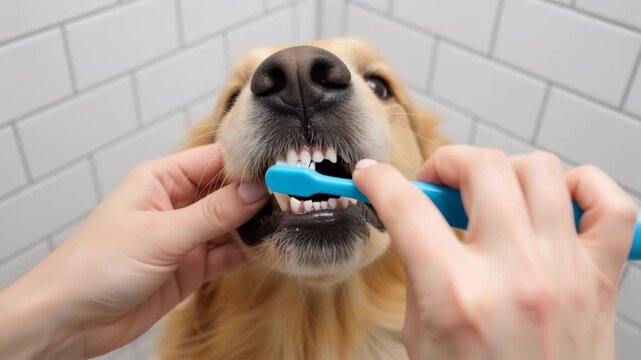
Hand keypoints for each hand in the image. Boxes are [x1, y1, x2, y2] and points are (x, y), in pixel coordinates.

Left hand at [0, 143, 268, 358]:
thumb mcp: (161, 235)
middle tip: (296, 199)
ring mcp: (185, 236)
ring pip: (231, 224)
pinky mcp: (190, 266)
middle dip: (259, 197)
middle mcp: (177, 203)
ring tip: (289, 224)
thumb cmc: (95, 266)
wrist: (70, 320)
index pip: (216, 161)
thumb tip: (255, 191)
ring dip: (256, 227)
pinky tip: (269, 250)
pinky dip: (247, 253)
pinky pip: (227, 254)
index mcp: (162, 180)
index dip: (250, 165)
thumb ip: (213, 214)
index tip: (284, 170)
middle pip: (228, 192)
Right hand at [353, 146, 636, 359]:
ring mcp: (565, 272)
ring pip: (542, 170)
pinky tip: (555, 200)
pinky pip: (611, 204)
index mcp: (457, 294)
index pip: (406, 207)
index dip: (378, 181)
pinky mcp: (600, 280)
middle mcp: (515, 274)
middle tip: (436, 184)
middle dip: (447, 163)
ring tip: (490, 192)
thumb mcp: (422, 335)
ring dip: (505, 170)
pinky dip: (585, 185)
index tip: (373, 175)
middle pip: (482, 169)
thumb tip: (414, 219)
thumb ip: (420, 268)